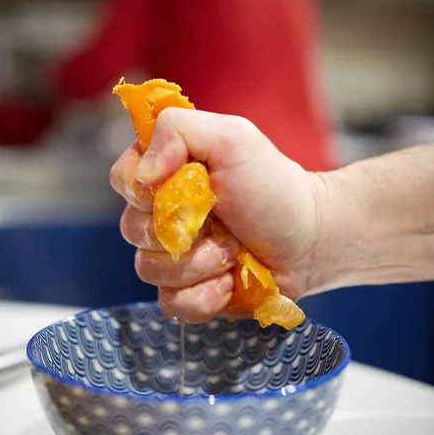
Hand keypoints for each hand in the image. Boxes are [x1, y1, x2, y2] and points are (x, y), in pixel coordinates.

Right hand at [110, 108, 321, 322]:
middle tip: (224, 223)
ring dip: (199, 265)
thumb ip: (177, 131)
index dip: (146, 191)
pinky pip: (170, 304)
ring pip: (149, 270)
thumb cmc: (274, 187)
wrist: (310, 240)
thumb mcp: (232, 138)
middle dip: (182, 232)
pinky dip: (203, 297)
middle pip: (132, 230)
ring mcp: (173, 258)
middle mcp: (162, 216)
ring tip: (234, 253)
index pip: (123, 180)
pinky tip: (230, 283)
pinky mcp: (188, 293)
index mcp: (166, 174)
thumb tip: (143, 173)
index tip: (187, 188)